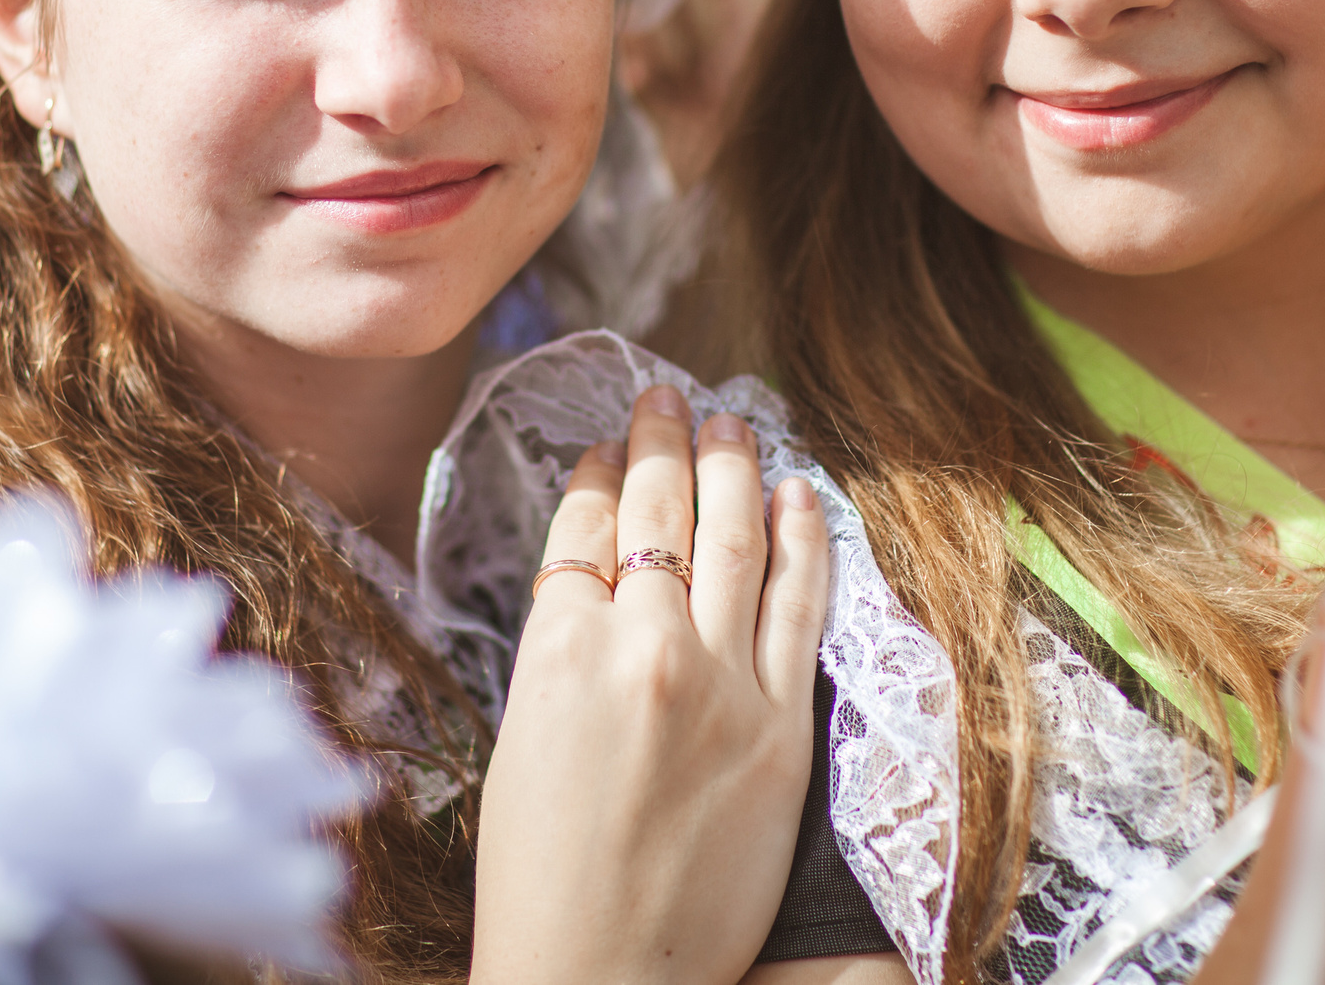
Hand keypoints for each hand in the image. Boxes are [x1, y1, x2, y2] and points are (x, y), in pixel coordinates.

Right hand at [472, 386, 830, 984]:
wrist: (603, 980)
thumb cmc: (541, 880)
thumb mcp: (521, 740)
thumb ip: (561, 653)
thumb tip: (597, 582)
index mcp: (558, 654)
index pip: (583, 528)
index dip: (598, 474)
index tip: (606, 446)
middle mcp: (643, 650)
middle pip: (658, 512)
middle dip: (662, 442)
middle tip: (667, 398)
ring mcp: (722, 685)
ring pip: (734, 539)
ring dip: (733, 467)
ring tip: (731, 423)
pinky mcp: (782, 729)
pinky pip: (800, 607)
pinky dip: (803, 540)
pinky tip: (799, 495)